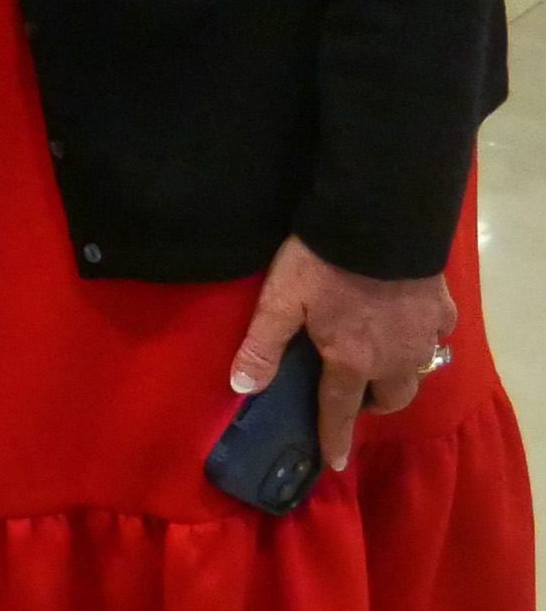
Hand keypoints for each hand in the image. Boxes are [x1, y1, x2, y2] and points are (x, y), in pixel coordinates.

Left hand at [230, 234, 457, 469]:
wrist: (379, 222)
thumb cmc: (323, 261)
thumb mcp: (281, 299)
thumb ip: (263, 344)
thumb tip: (242, 389)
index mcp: (351, 360)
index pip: (339, 409)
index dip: (335, 437)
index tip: (336, 462)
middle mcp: (393, 358)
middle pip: (389, 397)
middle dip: (373, 404)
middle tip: (356, 395)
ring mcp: (423, 335)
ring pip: (417, 374)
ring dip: (400, 377)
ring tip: (384, 367)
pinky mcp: (442, 309)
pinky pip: (438, 336)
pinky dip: (425, 339)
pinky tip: (413, 326)